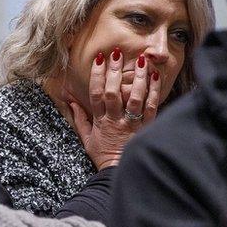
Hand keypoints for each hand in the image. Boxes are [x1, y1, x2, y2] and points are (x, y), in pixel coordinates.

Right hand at [69, 48, 161, 169]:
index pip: (96, 94)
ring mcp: (132, 123)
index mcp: (100, 121)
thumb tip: (71, 102)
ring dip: (137, 78)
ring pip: (135, 98)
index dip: (97, 76)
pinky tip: (155, 76)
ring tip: (140, 61)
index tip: (99, 59)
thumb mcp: (87, 138)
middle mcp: (116, 120)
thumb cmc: (104, 155)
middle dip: (114, 72)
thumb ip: (80, 119)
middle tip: (116, 53)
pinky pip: (152, 107)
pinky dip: (154, 91)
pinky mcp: (146, 127)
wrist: (120, 172)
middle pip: (113, 93)